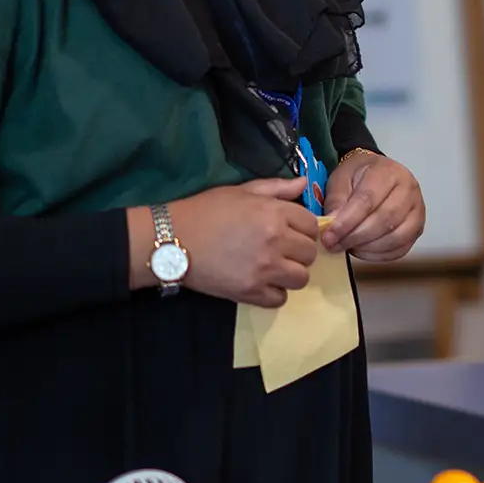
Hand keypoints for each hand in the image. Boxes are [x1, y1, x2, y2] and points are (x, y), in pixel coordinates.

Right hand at [129, 178, 319, 307]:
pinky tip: (261, 282)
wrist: (172, 241)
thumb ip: (276, 188)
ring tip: (273, 268)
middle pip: (310, 253)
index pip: (311, 225)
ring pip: (301, 278)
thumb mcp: (241, 191)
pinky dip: (274, 293)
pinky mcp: (251, 292)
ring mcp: (264, 270)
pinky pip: (280, 299)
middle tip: (281, 249)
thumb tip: (303, 183)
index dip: (302, 227)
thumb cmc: (206, 211)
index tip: (290, 230)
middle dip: (299, 251)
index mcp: (274, 213)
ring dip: (291, 273)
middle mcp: (275, 241)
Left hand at [320, 151, 424, 261]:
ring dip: (368, 247)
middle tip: (335, 245)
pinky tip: (362, 250)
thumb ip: (336, 201)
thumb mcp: (341, 179)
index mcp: (388, 172)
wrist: (378, 174)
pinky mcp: (418, 228)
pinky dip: (379, 255)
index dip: (347, 221)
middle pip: (385, 219)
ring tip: (348, 247)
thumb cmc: (359, 176)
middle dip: (356, 237)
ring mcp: (417, 210)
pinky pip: (401, 248)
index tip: (329, 236)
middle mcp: (409, 189)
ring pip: (396, 236)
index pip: (368, 199)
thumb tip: (331, 225)